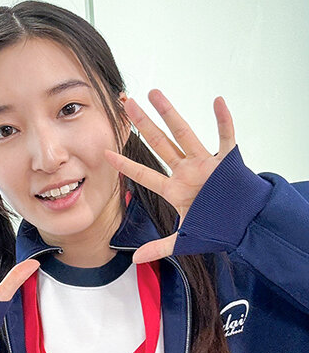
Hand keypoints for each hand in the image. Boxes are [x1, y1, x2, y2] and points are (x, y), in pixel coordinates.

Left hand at [105, 89, 235, 263]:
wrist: (246, 226)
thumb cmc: (217, 229)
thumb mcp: (184, 240)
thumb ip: (159, 246)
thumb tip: (136, 260)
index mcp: (175, 188)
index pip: (144, 174)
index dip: (125, 165)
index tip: (105, 153)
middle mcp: (186, 171)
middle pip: (159, 143)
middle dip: (142, 124)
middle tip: (124, 103)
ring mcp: (205, 163)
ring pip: (184, 134)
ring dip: (169, 114)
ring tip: (154, 93)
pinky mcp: (227, 161)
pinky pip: (226, 137)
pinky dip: (223, 120)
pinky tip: (217, 101)